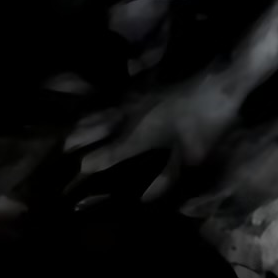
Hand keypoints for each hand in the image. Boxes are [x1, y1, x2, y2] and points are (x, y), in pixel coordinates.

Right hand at [63, 73, 244, 204]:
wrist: (220, 74)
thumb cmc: (208, 119)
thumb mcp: (192, 157)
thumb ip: (166, 181)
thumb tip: (144, 202)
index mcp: (132, 138)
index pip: (95, 160)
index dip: (80, 174)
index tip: (66, 187)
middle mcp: (121, 117)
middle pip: (83, 133)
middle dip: (69, 149)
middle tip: (57, 161)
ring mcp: (127, 95)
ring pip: (91, 112)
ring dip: (78, 126)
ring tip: (66, 139)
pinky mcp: (137, 80)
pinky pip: (107, 95)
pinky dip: (95, 106)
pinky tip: (94, 109)